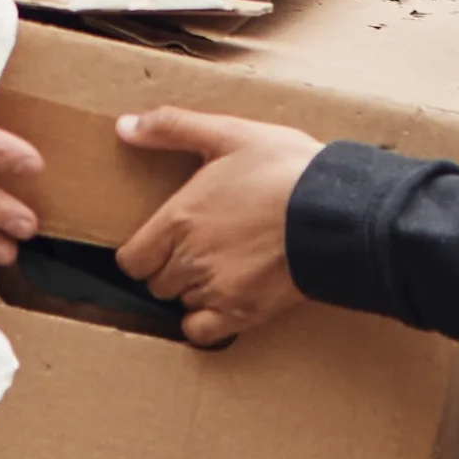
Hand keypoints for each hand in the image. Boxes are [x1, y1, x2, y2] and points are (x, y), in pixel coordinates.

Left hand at [115, 108, 323, 345]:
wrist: (334, 211)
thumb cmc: (284, 169)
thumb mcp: (229, 134)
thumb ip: (172, 128)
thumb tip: (124, 126)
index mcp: (179, 219)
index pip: (132, 259)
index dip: (143, 253)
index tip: (163, 243)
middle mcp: (189, 259)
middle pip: (157, 283)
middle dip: (171, 269)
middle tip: (200, 249)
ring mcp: (215, 289)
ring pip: (182, 303)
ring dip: (193, 290)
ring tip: (222, 267)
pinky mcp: (243, 312)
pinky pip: (201, 332)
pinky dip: (206, 321)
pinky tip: (224, 301)